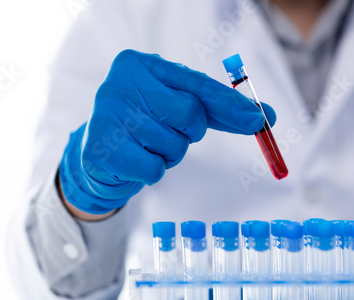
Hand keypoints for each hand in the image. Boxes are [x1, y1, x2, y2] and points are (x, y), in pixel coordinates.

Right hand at [59, 49, 275, 214]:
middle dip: (190, 133)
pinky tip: (135, 161)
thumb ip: (216, 109)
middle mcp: (119, 84)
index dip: (228, 104)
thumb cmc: (143, 125)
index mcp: (139, 64)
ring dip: (170, 155)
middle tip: (170, 133)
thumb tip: (264, 117)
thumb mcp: (175, 107)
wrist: (100, 154)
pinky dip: (153, 172)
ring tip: (147, 147)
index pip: (194, 84)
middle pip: (188, 114)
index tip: (259, 119)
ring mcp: (106, 116)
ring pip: (173, 146)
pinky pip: (154, 169)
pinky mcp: (100, 149)